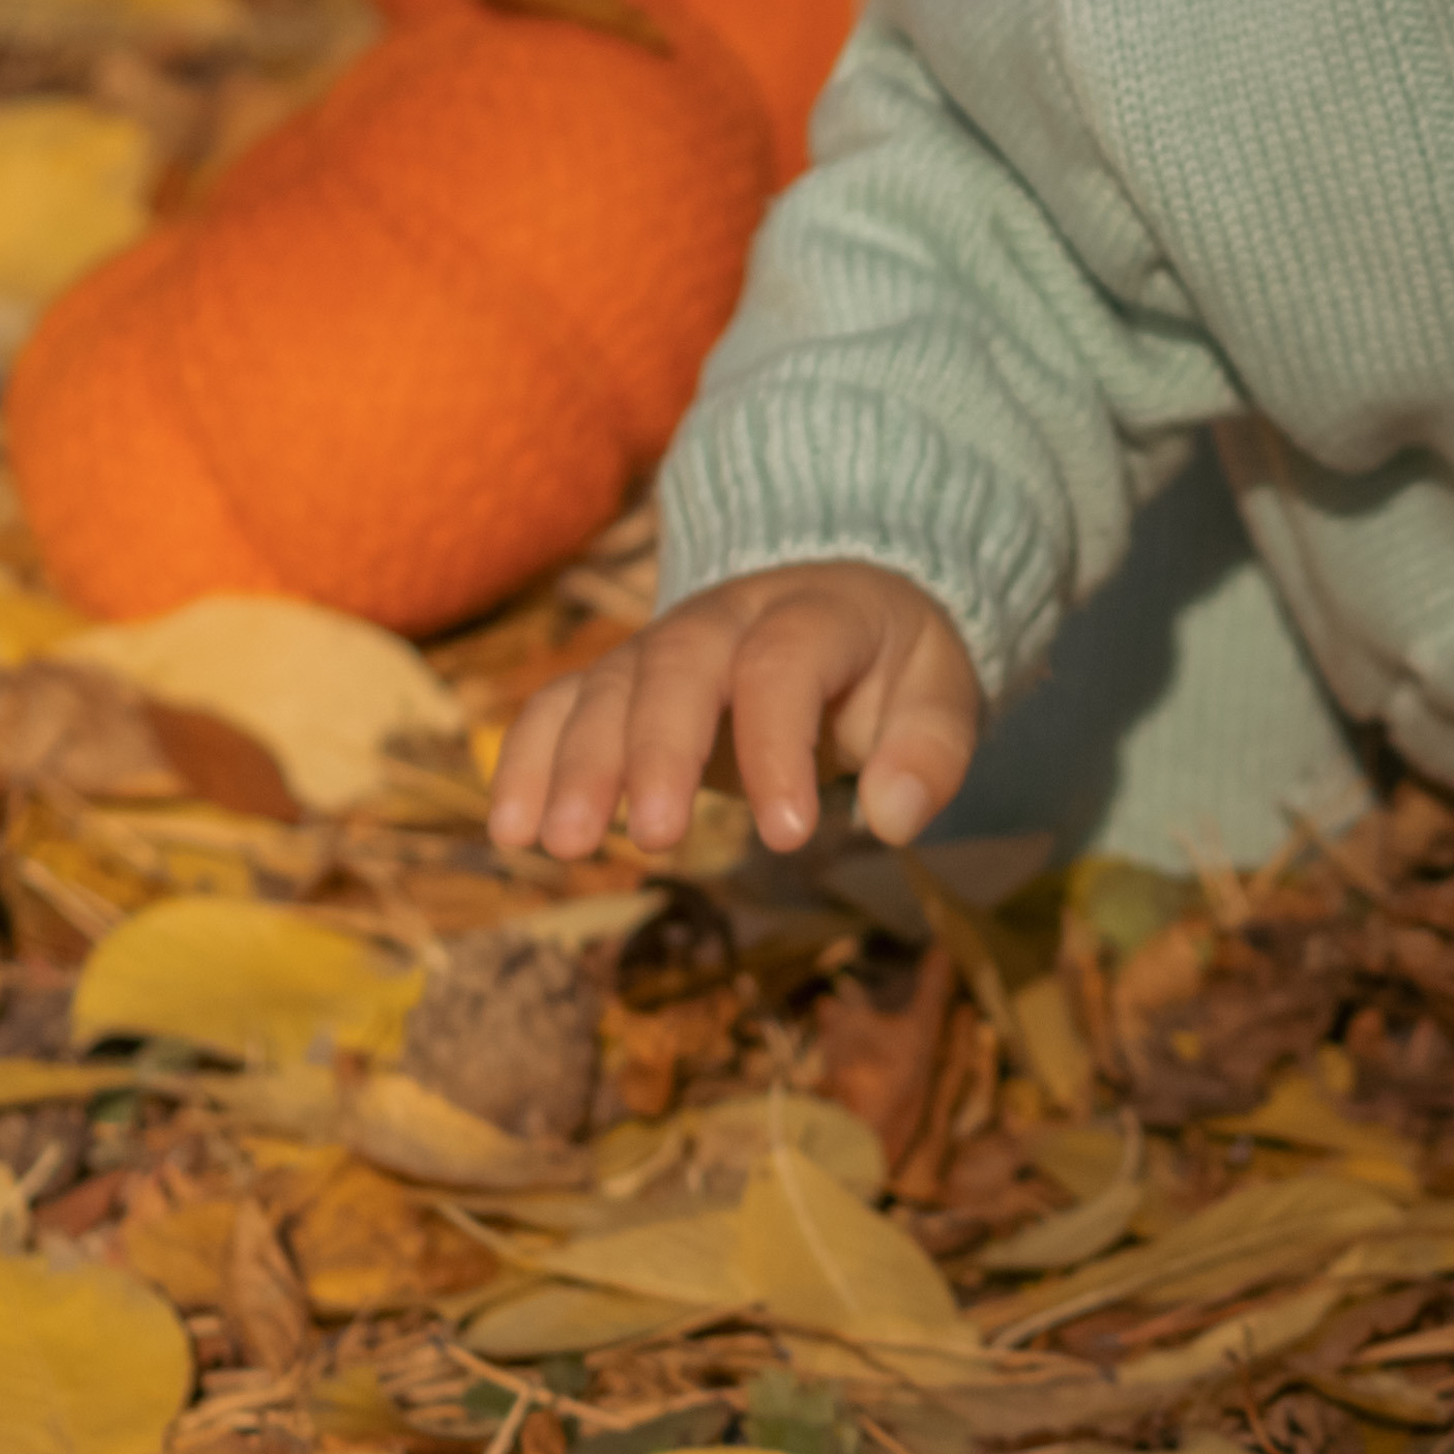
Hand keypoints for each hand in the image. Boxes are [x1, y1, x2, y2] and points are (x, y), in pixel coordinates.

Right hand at [486, 562, 979, 861]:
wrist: (847, 606)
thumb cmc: (893, 665)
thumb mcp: (942, 692)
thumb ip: (929, 749)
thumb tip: (894, 818)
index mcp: (815, 611)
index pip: (783, 664)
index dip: (779, 746)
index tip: (790, 836)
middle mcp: (727, 616)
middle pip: (678, 665)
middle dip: (657, 748)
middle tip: (656, 840)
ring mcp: (665, 645)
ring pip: (607, 684)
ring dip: (578, 763)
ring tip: (562, 847)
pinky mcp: (624, 681)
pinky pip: (561, 703)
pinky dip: (529, 758)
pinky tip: (512, 831)